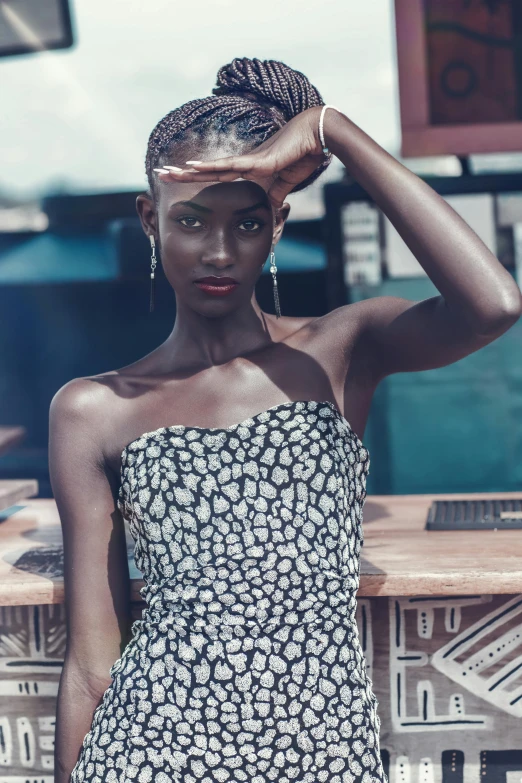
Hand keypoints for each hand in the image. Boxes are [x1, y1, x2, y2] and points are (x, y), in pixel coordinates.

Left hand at [153, 106, 327, 209]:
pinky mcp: (257, 161)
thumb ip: (274, 198)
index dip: (196, 179)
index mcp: (247, 171)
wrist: (316, 138)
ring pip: (211, 168)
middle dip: (182, 174)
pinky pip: (228, 166)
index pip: (216, 177)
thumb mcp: (285, 185)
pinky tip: (192, 167)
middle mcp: (242, 164)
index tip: (178, 180)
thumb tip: (270, 212)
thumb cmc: (302, 156)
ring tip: (166, 172)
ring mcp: (247, 162)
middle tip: (159, 174)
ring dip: (187, 172)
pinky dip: (209, 167)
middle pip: (206, 171)